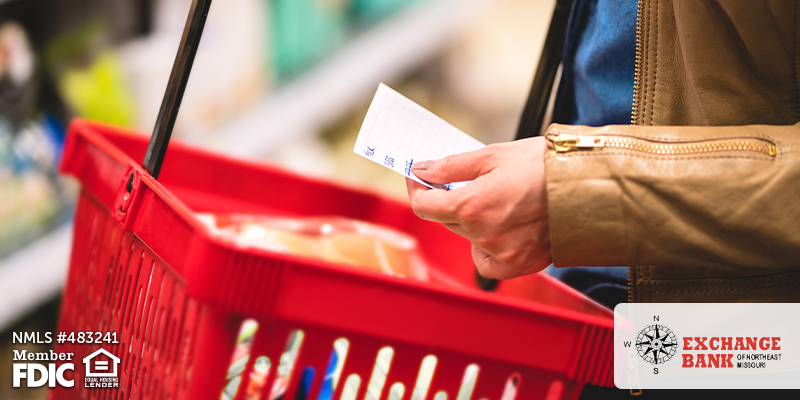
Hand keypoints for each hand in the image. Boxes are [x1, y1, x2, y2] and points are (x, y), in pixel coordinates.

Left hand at [406, 137, 550, 279]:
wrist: (590, 185)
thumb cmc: (545, 165)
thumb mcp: (492, 155)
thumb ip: (451, 166)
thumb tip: (422, 170)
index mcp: (471, 206)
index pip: (424, 206)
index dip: (417, 189)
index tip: (419, 177)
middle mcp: (482, 235)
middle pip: (445, 220)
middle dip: (447, 200)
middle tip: (462, 181)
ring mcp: (501, 253)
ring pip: (467, 238)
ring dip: (470, 221)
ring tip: (495, 201)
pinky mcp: (520, 265)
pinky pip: (487, 263)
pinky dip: (486, 249)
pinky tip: (499, 230)